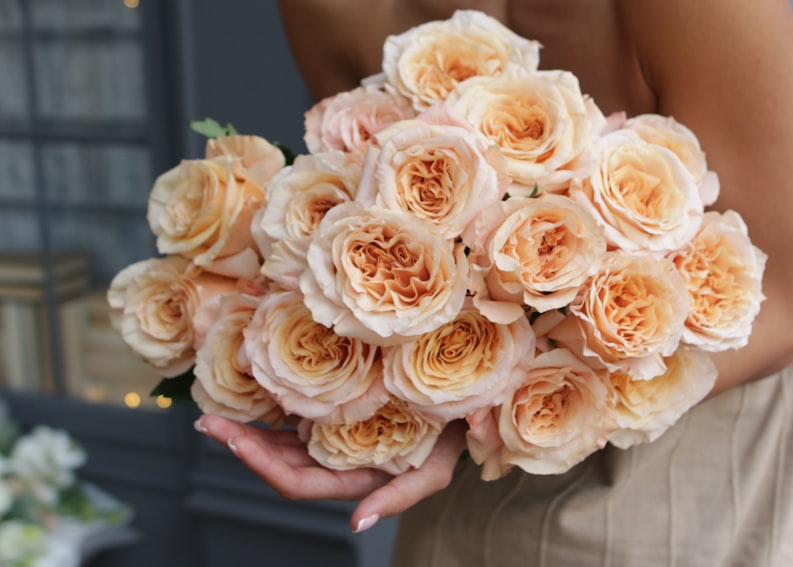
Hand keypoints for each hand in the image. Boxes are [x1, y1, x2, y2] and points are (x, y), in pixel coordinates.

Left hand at [195, 414, 466, 532]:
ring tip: (216, 409)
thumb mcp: (434, 472)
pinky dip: (272, 403)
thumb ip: (398, 498)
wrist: (464, 403)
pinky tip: (252, 388)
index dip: (262, 466)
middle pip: (278, 461)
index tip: (232, 439)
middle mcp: (337, 457)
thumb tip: (358, 524)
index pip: (297, 482)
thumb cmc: (452, 439)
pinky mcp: (337, 405)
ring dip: (249, 427)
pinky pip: (297, 408)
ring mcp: (333, 432)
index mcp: (352, 478)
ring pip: (281, 438)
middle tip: (208, 421)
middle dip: (241, 444)